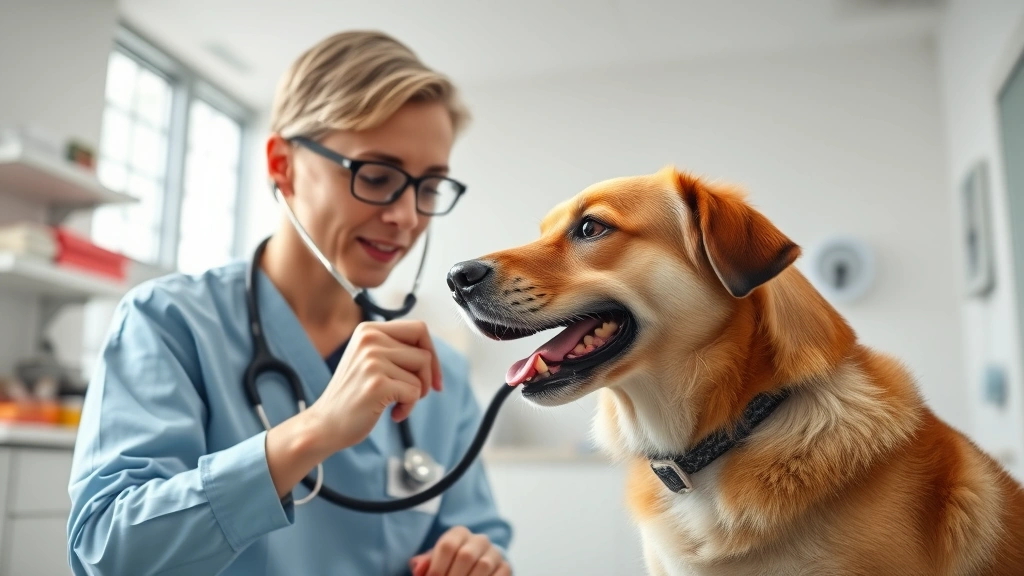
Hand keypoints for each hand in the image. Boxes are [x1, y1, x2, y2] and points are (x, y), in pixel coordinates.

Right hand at [266, 320, 442, 498]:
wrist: (325, 425)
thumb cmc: (353, 396)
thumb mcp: (370, 360)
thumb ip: (395, 349)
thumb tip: (431, 353)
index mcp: (369, 330)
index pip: (419, 329)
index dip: (432, 352)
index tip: (433, 377)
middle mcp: (369, 340)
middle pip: (424, 353)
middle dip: (427, 378)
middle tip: (414, 395)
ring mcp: (372, 361)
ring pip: (421, 374)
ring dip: (416, 394)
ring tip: (396, 403)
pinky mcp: (377, 384)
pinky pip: (414, 392)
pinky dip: (408, 408)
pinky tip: (393, 414)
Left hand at [409, 526, 510, 575]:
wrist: (475, 567)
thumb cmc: (450, 566)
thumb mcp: (435, 562)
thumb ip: (424, 564)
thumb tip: (419, 568)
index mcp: (459, 533)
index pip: (447, 546)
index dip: (437, 567)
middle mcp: (479, 540)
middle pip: (466, 555)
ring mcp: (494, 553)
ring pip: (483, 565)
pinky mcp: (505, 567)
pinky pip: (499, 575)